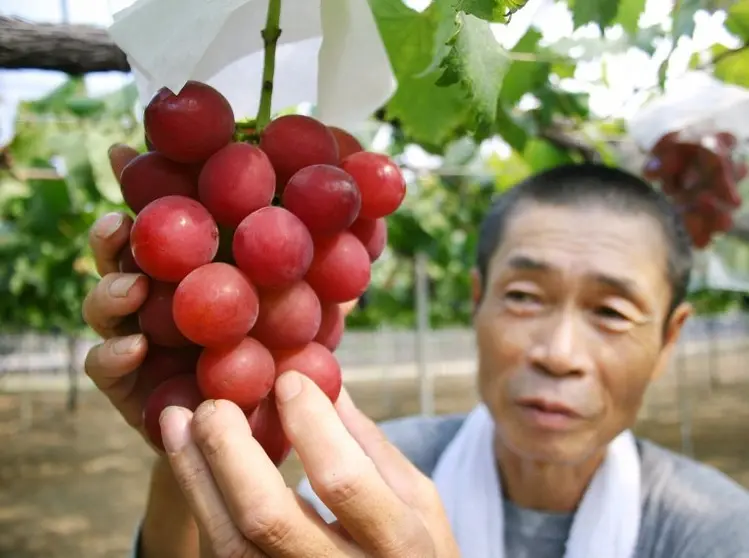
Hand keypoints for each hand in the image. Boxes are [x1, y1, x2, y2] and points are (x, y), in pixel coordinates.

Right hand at [81, 144, 360, 445]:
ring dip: (110, 291)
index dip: (144, 185)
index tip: (130, 151)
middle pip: (122, 255)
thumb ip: (327, 254)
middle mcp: (160, 294)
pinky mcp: (128, 386)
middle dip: (115, 237)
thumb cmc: (290, 353)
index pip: (164, 220)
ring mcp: (139, 336)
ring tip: (133, 288)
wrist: (270, 429)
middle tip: (122, 223)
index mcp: (195, 265)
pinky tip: (136, 348)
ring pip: (106, 305)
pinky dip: (113, 354)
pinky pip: (105, 366)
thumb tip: (367, 195)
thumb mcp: (314, 298)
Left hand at [160, 371, 459, 557]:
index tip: (287, 379)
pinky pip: (221, 554)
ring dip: (196, 475)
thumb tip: (323, 380)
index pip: (343, 481)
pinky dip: (200, 503)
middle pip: (267, 519)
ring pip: (229, 544)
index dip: (310, 425)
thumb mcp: (417, 499)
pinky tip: (190, 461)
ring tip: (177, 422)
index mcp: (396, 544)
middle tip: (213, 403)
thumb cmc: (415, 551)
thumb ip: (370, 444)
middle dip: (231, 451)